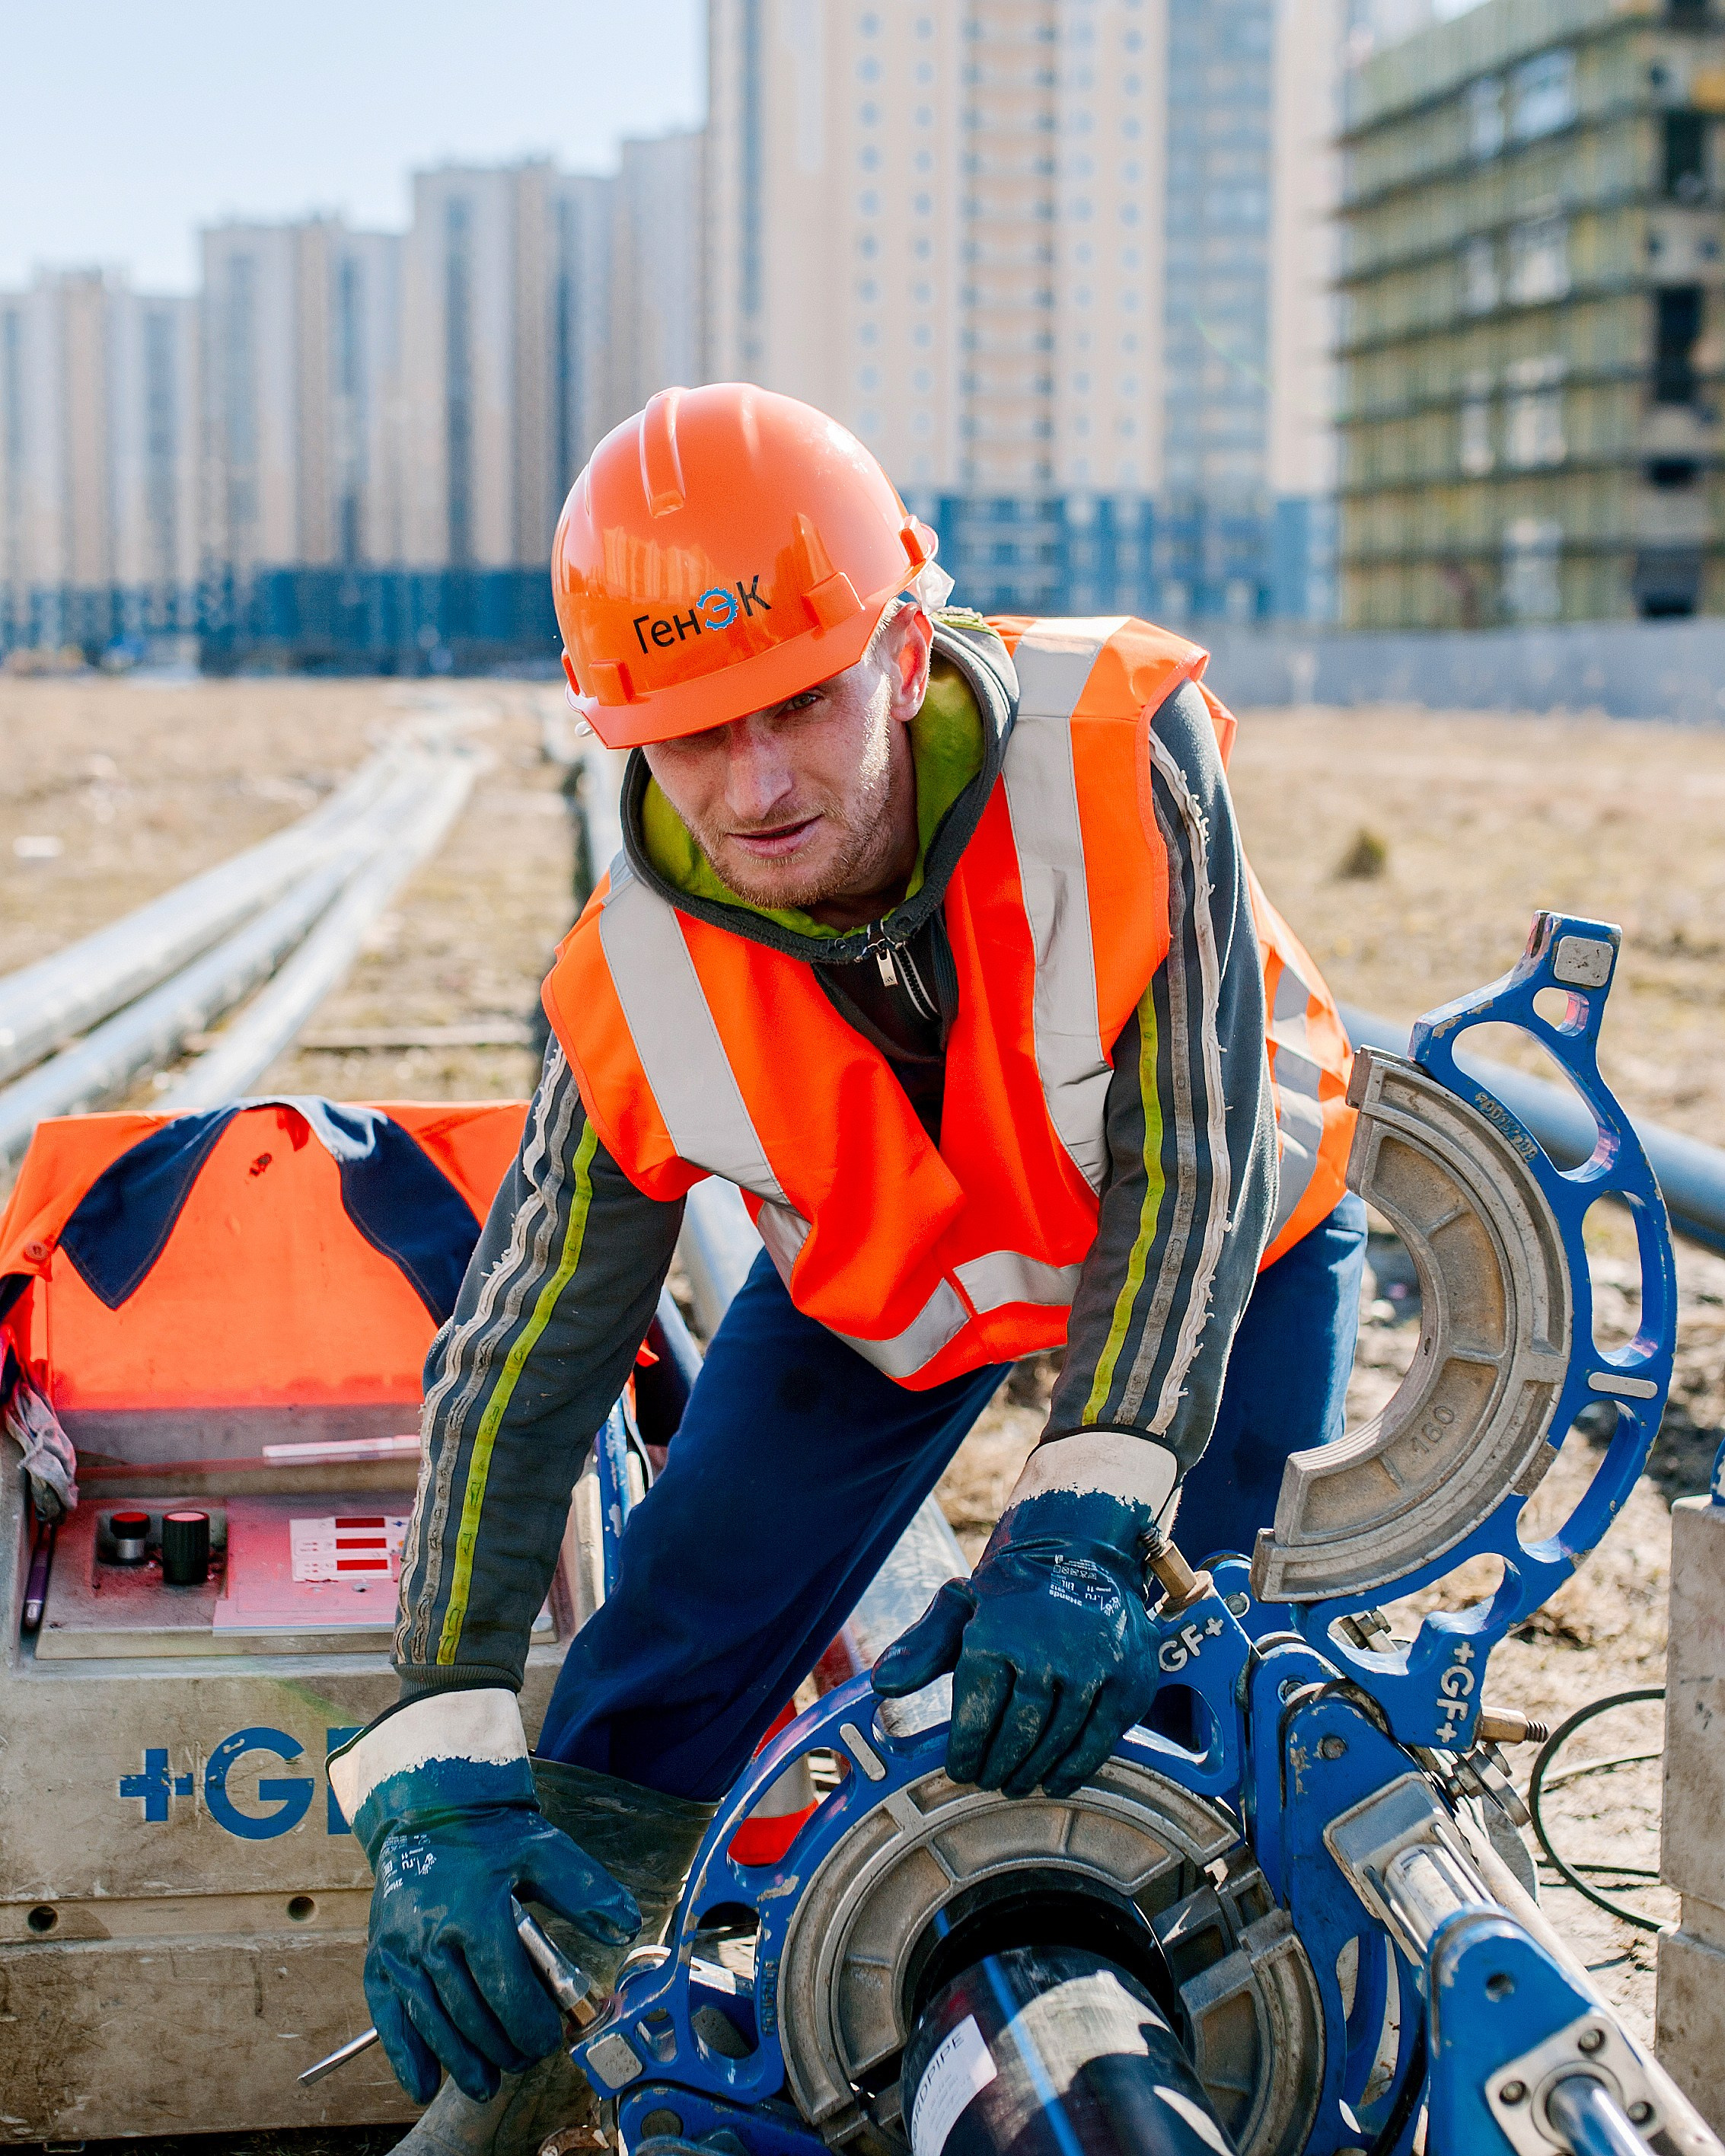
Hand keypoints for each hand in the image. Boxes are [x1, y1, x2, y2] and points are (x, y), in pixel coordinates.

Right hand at [365, 1804, 636, 2102]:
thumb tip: (625, 1927)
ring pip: (433, 2022)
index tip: (549, 2042)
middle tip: (524, 2061)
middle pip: (471, 2015)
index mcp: (477, 1913)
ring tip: (486, 2084)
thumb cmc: (494, 1837)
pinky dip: (406, 2055)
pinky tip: (424, 2083)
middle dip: (502, 2048)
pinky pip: (389, 2016)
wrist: (433, 1811)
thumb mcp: (545, 1852)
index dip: (531, 2026)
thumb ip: (586, 1892)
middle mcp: (433, 1936)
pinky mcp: (380, 1957)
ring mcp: (401, 1950)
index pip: (507, 1991)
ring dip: (461, 2062)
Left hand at [873, 1443, 1172, 1799]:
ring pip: (1057, 1739)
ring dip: (1033, 1772)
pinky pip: (1099, 1739)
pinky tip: (1055, 1782)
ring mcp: (1092, 1665)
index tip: (959, 1770)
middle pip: (1017, 1730)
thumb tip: (883, 1684)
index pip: (976, 1708)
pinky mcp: (1127, 1680)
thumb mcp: (960, 1607)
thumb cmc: (1011, 1595)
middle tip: (989, 1782)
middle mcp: (1046, 1647)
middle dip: (998, 1765)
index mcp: (996, 1631)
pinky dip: (1075, 1769)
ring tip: (1016, 1785)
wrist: (1081, 1556)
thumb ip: (922, 1646)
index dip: (965, 1748)